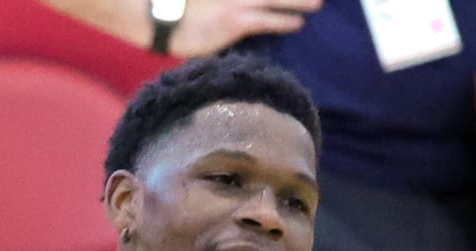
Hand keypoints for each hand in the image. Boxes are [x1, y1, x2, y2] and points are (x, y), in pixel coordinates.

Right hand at [170, 0, 321, 53]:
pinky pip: (266, 20)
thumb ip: (221, 0)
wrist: (157, 14)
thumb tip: (241, 13)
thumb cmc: (173, 6)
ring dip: (298, 0)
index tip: (292, 0)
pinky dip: (284, 21)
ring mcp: (236, 0)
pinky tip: (298, 23)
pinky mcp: (235, 20)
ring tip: (317, 3)